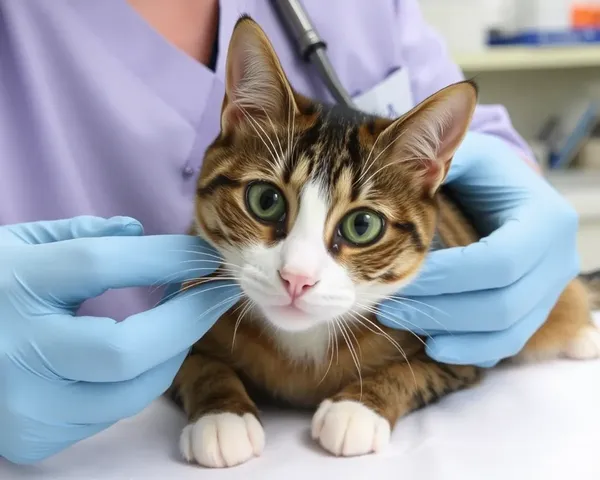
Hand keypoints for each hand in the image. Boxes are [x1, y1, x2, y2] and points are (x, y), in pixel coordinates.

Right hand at [0, 216, 240, 463]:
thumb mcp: (19, 244)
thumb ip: (81, 235)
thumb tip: (141, 232)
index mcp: (12, 285)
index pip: (99, 266)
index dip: (164, 258)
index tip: (205, 254)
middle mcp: (14, 351)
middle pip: (126, 349)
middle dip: (188, 319)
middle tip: (219, 292)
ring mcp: (22, 405)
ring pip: (130, 391)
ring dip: (174, 352)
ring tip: (188, 319)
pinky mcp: (33, 437)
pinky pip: (111, 411)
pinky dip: (140, 379)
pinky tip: (148, 352)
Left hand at [376, 132, 578, 366]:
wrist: (507, 197)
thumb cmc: (481, 175)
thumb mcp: (468, 156)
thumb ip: (444, 158)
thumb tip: (410, 167)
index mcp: (545, 219)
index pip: (498, 261)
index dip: (448, 276)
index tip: (399, 275)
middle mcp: (559, 259)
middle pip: (502, 304)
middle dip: (439, 309)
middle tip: (387, 306)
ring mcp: (552, 290)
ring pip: (504, 330)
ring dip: (448, 333)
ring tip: (399, 320)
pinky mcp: (536, 309)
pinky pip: (508, 343)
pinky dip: (471, 350)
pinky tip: (435, 344)